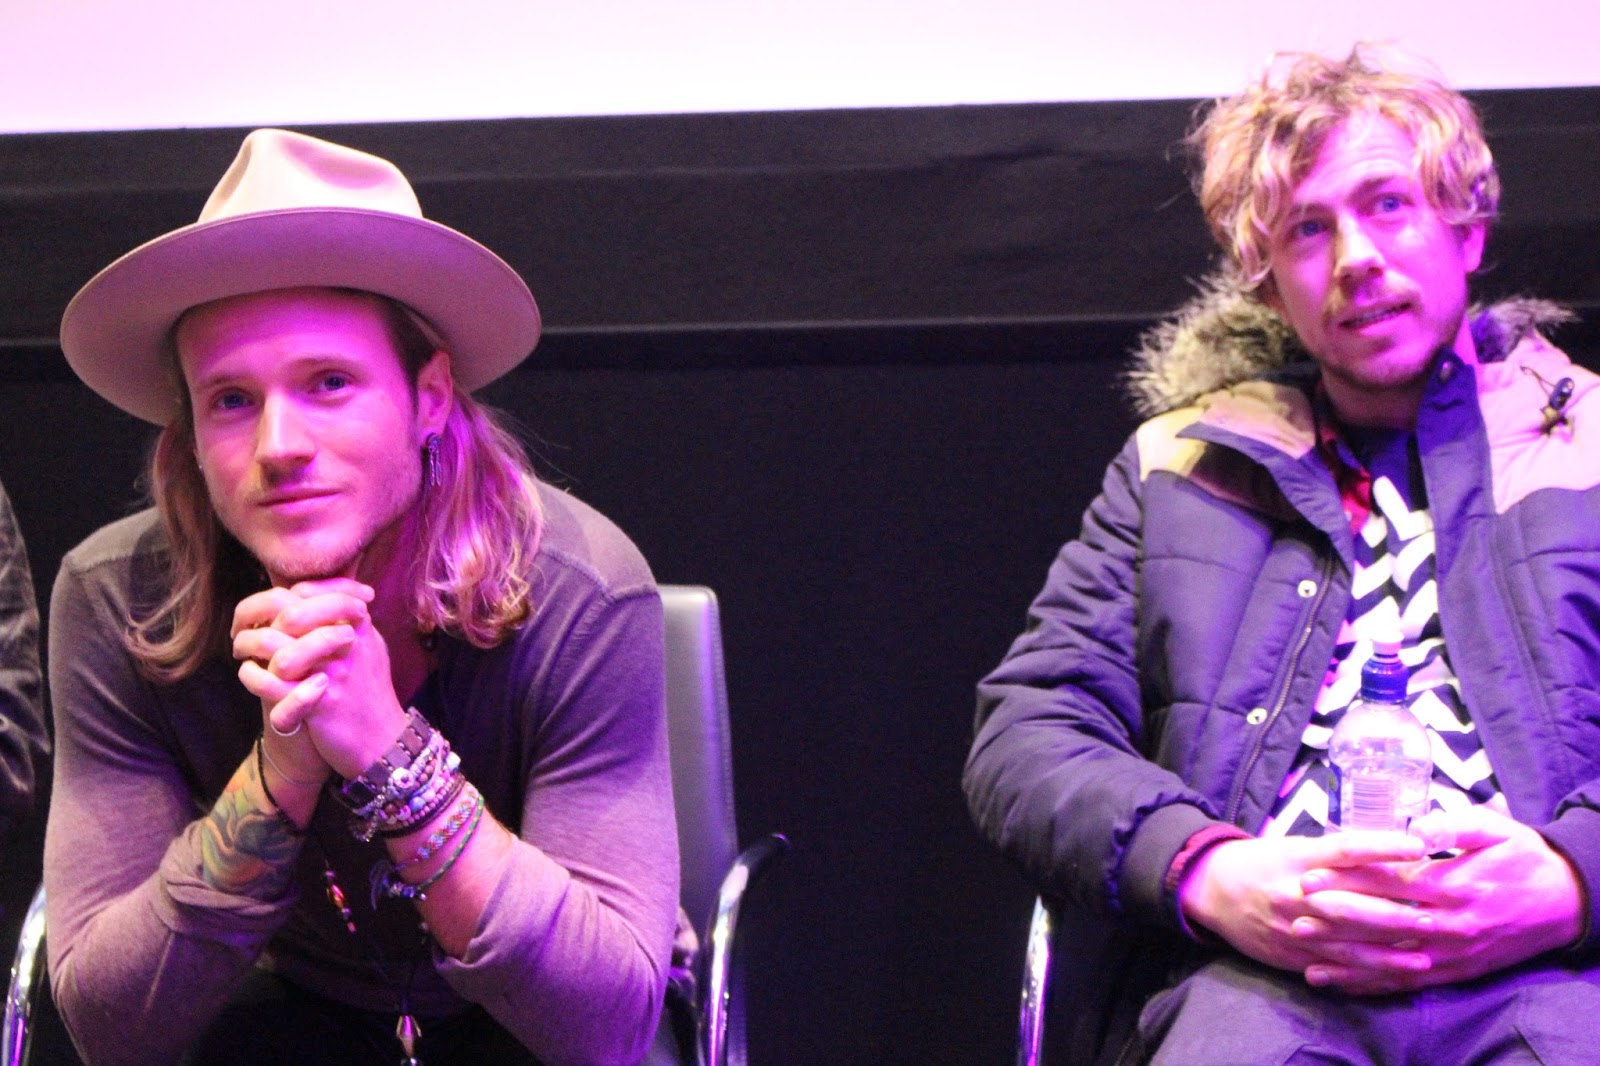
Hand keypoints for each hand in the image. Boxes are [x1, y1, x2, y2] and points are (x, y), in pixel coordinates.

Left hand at [233, 580, 407, 778]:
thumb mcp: (371, 647)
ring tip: (242, 652)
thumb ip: (351, 621)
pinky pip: (272, 684)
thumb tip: (324, 596)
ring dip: (250, 646)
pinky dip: (252, 676)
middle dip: (259, 618)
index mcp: (359, 626)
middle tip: (245, 628)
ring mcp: (333, 673)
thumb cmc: (371, 693)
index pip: (311, 593)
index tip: (266, 609)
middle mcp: (348, 645)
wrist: (383, 740)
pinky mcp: (319, 703)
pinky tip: (249, 673)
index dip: (279, 596)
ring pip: (279, 648)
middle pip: (293, 613)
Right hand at [1180, 831, 1431, 984]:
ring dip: (1388, 951)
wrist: (1212, 888)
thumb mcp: (1294, 846)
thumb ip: (1337, 855)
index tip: (1418, 846)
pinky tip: (1392, 974)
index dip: (1382, 848)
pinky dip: (1365, 973)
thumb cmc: (1263, 862)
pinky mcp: (1290, 953)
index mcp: (1297, 858)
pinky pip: (1333, 967)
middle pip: (1352, 904)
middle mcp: (1295, 893)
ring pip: (1346, 943)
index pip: (1346, 850)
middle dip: (1396, 913)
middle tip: (1436, 915)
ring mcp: (1292, 927)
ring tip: (1425, 954)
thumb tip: (1390, 852)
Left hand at [1294, 807, 1582, 992]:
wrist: (1564, 902)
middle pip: (1383, 922)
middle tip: (1295, 907)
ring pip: (1390, 958)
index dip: (1349, 880)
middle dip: (1336, 916)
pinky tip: (1337, 981)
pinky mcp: (1455, 971)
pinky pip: (1407, 982)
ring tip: (1304, 946)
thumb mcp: (1494, 828)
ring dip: (1346, 954)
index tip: (1311, 874)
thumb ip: (1453, 826)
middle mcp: (1451, 924)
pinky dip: (1370, 983)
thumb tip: (1416, 827)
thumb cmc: (1523, 857)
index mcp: (1456, 886)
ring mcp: (1452, 953)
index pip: (1391, 884)